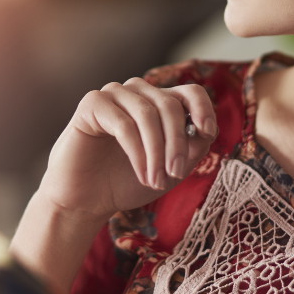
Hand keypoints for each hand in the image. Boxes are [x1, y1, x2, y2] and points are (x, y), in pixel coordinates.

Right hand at [37, 77, 217, 219]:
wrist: (87, 201)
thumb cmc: (128, 182)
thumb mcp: (171, 168)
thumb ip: (193, 146)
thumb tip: (206, 128)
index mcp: (158, 102)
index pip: (190, 92)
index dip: (203, 108)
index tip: (206, 132)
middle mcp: (138, 92)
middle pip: (170, 105)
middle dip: (177, 143)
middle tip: (175, 174)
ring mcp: (114, 94)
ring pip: (148, 113)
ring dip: (157, 152)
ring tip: (156, 180)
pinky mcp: (92, 104)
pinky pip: (124, 124)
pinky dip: (137, 152)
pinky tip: (142, 174)